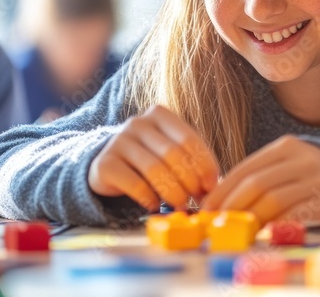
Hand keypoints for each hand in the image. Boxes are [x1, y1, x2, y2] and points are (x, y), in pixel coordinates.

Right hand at [87, 105, 218, 210]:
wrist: (110, 168)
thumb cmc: (150, 161)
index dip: (204, 165)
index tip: (211, 186)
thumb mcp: (171, 154)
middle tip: (195, 198)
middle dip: (189, 181)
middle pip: (173, 154)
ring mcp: (118, 141)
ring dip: (173, 192)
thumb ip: (192, 162)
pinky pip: (135, 184)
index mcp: (159, 114)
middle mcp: (137, 123)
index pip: (189, 139)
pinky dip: (150, 199)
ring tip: (179, 204)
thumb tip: (214, 186)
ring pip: (155, 170)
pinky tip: (155, 205)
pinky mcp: (105, 163)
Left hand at [202, 135, 319, 225]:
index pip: (246, 168)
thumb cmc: (309, 174)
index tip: (206, 208)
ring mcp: (319, 180)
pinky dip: (275, 226)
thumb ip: (258, 176)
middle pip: (257, 184)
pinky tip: (263, 233)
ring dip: (251, 219)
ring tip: (237, 231)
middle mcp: (303, 159)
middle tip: (218, 224)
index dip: (222, 190)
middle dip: (232, 206)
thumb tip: (217, 198)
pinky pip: (295, 216)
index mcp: (287, 146)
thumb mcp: (286, 165)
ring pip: (274, 201)